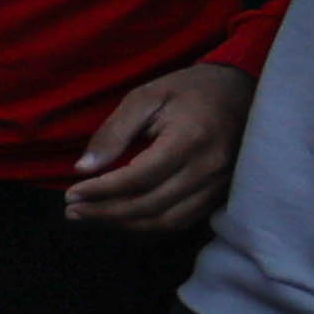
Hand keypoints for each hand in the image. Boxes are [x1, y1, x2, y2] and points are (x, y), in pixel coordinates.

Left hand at [62, 58, 250, 232]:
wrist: (242, 91)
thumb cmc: (190, 90)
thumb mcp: (147, 96)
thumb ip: (114, 131)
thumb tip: (83, 168)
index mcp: (190, 139)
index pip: (139, 178)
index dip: (101, 190)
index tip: (71, 193)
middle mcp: (208, 168)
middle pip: (149, 205)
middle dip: (105, 212)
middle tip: (71, 210)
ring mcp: (218, 186)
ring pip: (164, 221)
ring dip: (123, 224)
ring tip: (89, 216)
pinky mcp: (220, 195)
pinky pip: (180, 221)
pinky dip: (147, 224)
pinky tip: (121, 217)